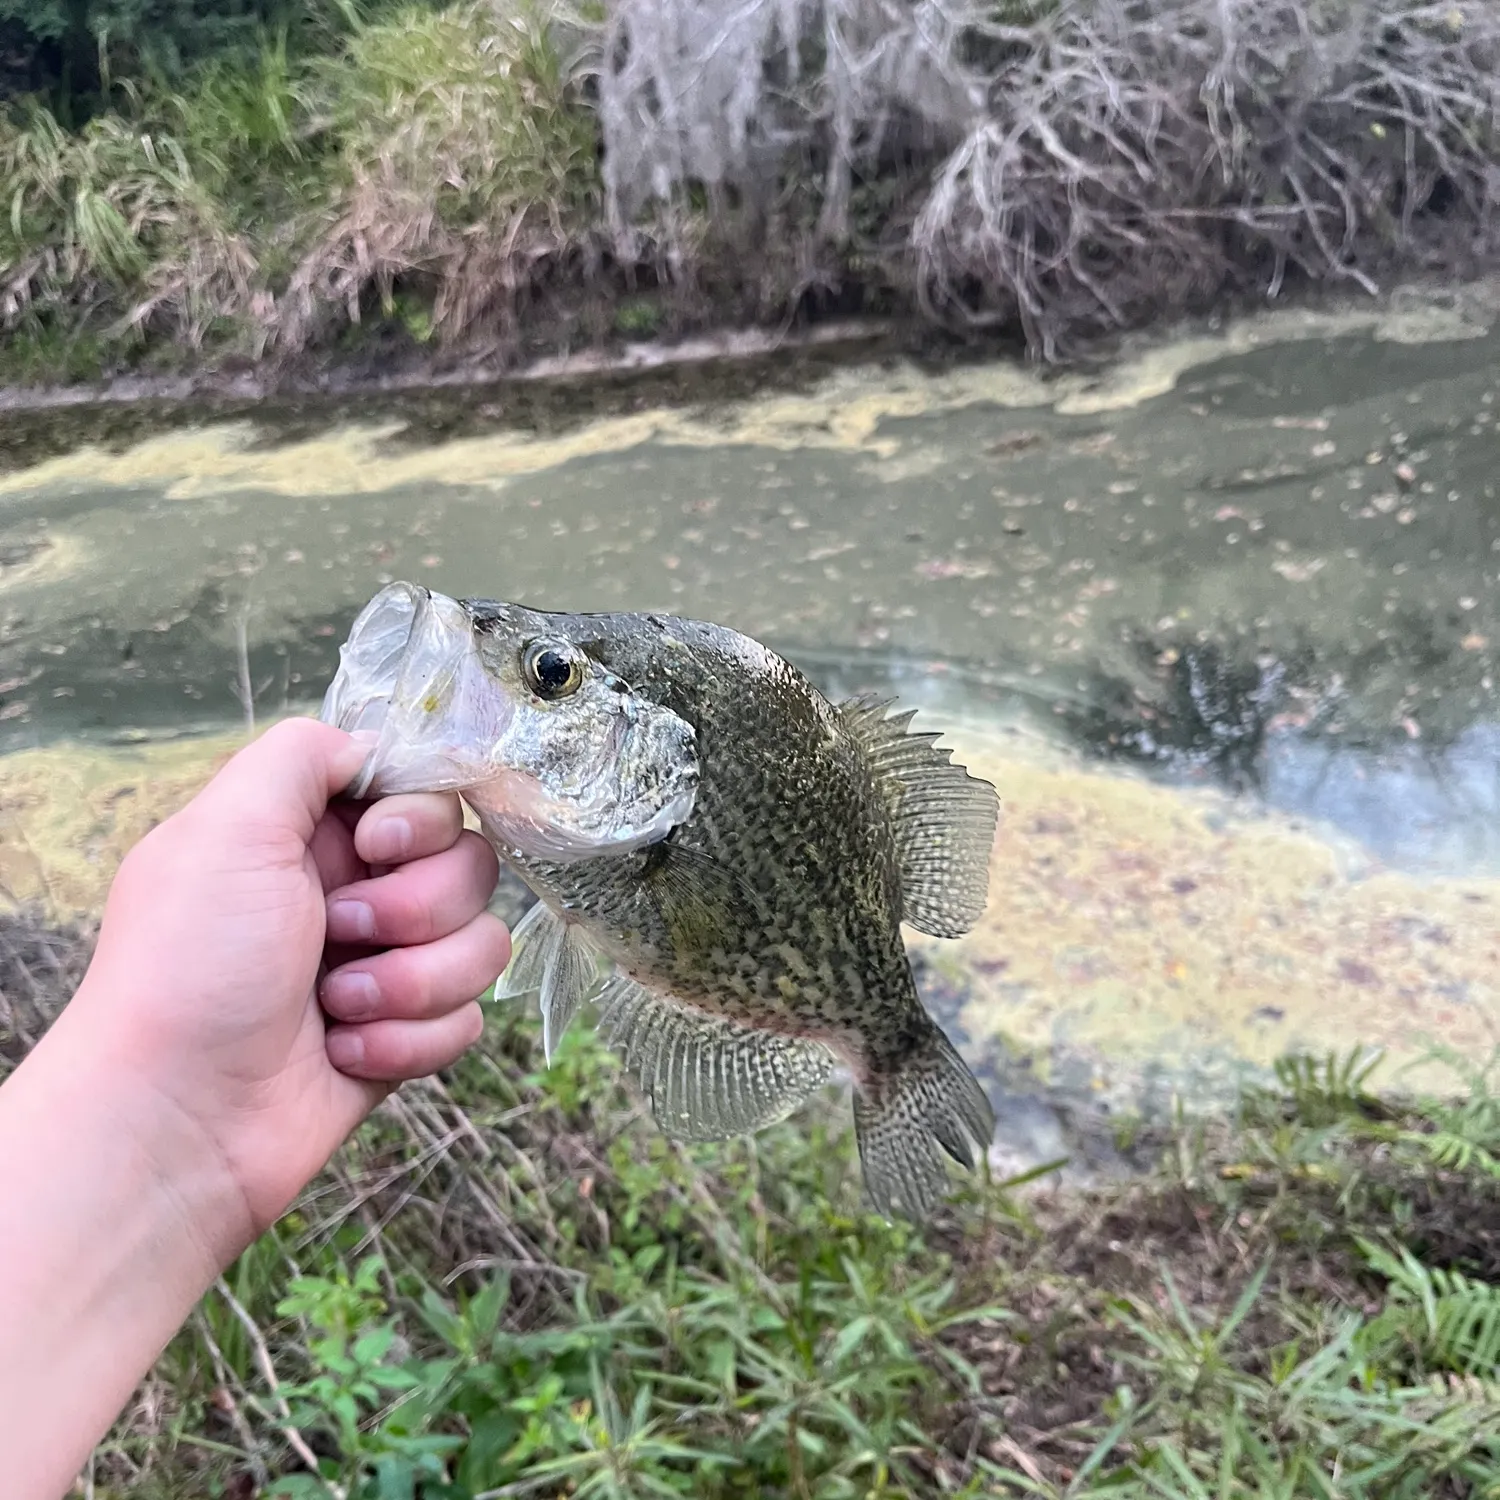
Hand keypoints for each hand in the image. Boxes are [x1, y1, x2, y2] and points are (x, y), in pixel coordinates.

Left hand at [74, 716, 509, 1256]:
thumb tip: (373, 746)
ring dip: (412, 980)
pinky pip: (469, 1018)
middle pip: (470, 865)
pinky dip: (409, 1039)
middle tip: (339, 932)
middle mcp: (356, 892)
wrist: (178, 1119)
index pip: (427, 794)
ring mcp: (386, 966)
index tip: (377, 847)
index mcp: (314, 836)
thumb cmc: (190, 968)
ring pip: (483, 944)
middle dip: (416, 907)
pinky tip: (345, 1053)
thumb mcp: (224, 829)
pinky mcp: (404, 1034)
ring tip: (337, 1006)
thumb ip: (302, 755)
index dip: (420, 819)